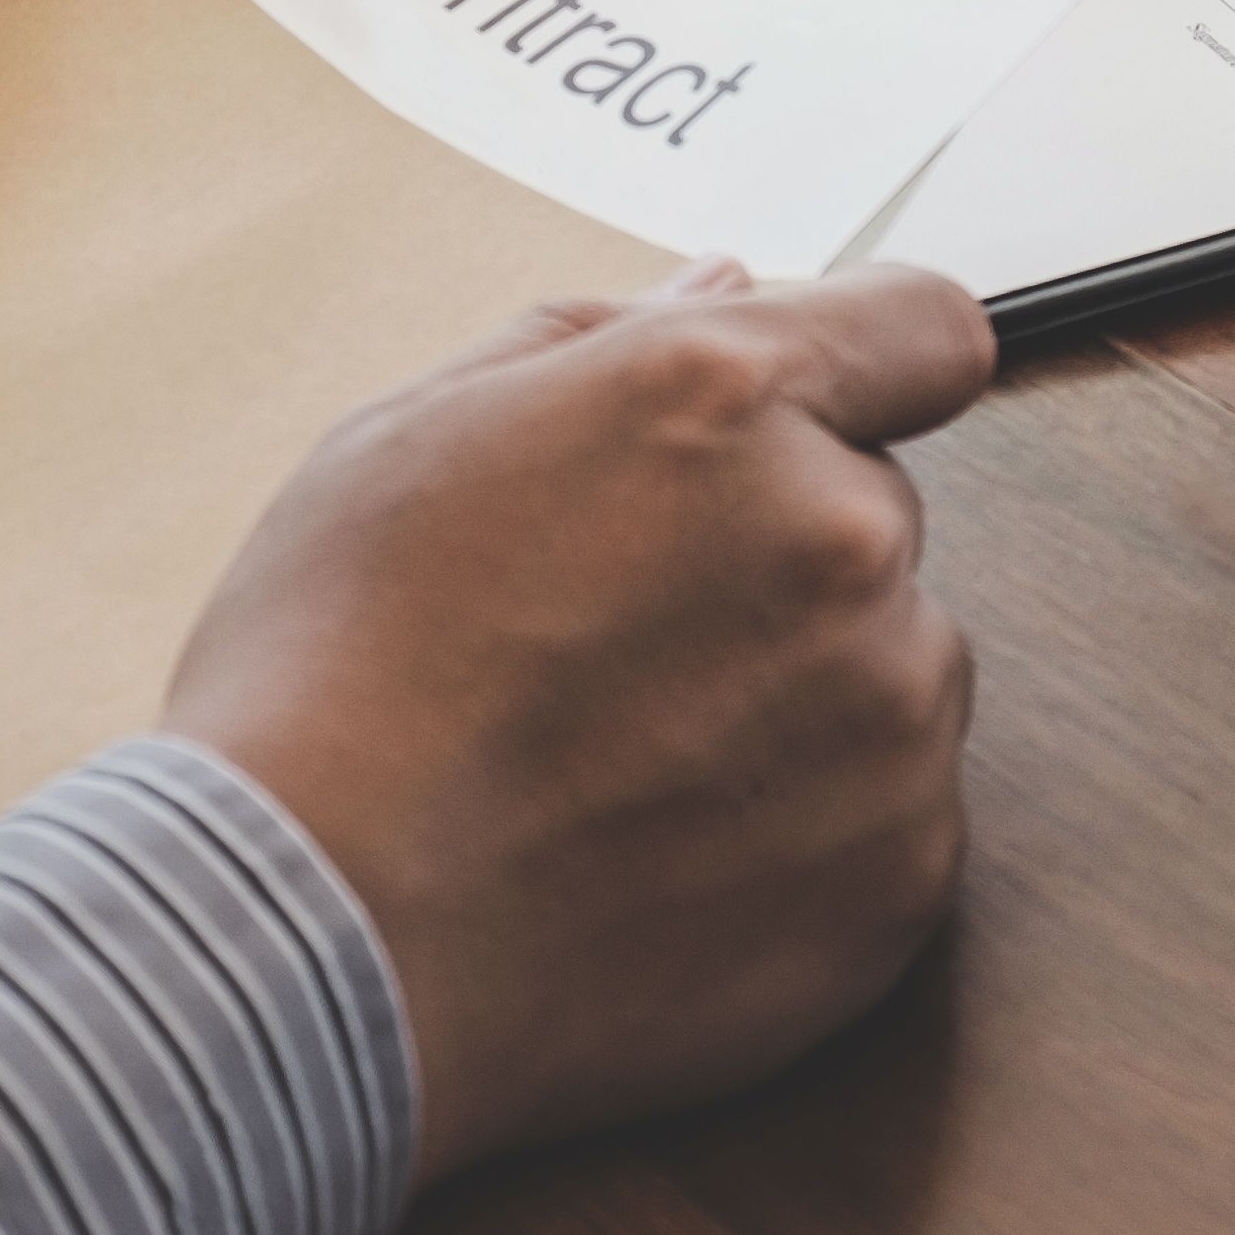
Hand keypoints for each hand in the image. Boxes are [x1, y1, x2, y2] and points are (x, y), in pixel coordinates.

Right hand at [163, 257, 995, 1182]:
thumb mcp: (405, 439)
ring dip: (797, 694)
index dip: (873, 366)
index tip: (823, 412)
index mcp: (722, 399)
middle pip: (870, 508)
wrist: (310, 946)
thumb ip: (591, 340)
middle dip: (771, 550)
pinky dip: (801, 829)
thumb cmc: (326, 684)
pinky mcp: (902, 874)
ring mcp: (888, 715)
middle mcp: (838, 537)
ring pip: (887, 667)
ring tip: (615, 764)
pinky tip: (653, 856)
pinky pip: (887, 813)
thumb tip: (723, 288)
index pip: (923, 329)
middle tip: (609, 638)